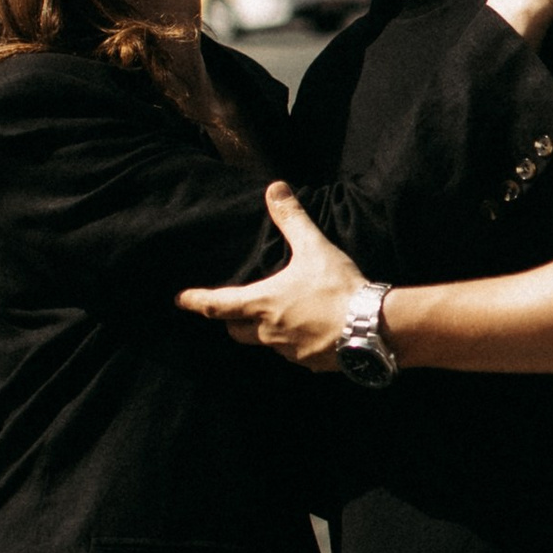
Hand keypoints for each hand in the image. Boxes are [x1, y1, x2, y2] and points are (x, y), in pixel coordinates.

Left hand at [179, 182, 369, 369]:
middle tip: (234, 310)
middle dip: (232, 321)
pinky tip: (313, 331)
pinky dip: (296, 342)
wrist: (371, 327)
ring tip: (283, 316)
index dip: (196, 302)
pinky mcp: (310, 364)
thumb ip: (292, 219)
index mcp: (263, 303)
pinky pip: (294, 354)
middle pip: (236, 331)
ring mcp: (289, 351)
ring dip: (267, 331)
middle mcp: (269, 332)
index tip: (181, 301)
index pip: (218, 305)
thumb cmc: (337, 287)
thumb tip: (275, 188)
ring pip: (266, 343)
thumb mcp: (314, 248)